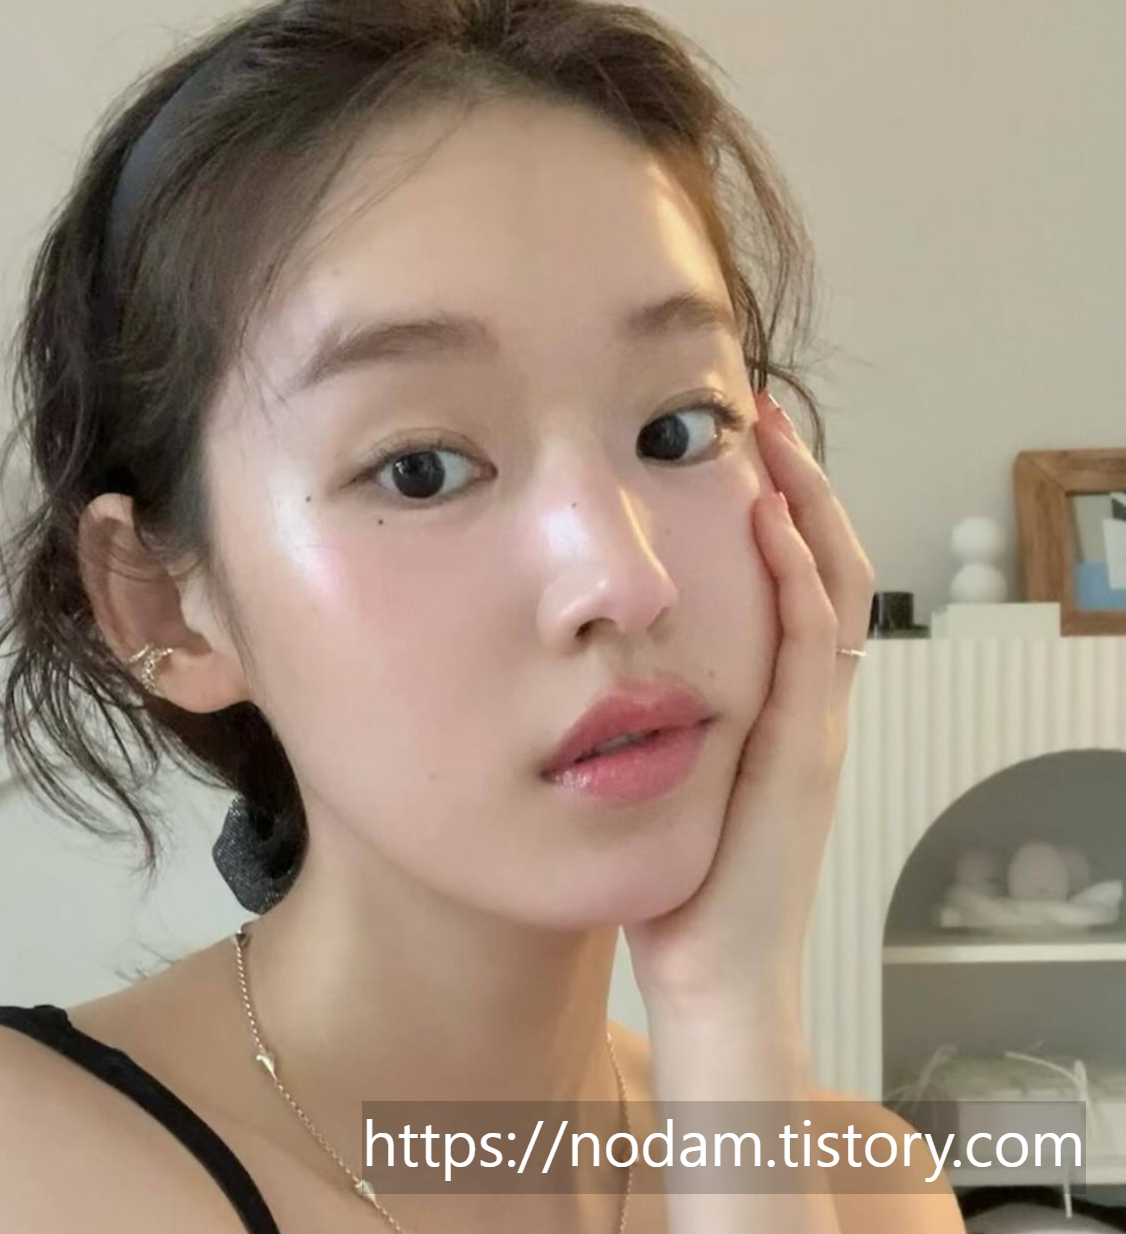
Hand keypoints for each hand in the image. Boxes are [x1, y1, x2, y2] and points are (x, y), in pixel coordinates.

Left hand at [624, 387, 875, 1020]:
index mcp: (775, 702)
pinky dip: (796, 577)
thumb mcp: (668, 775)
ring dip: (806, 507)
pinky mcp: (804, 751)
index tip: (730, 447)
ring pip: (834, 588)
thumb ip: (649, 716)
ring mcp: (814, 722)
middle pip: (827, 566)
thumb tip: (588, 661)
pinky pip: (811, 645)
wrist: (713, 969)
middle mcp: (808, 701)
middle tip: (760, 416)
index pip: (794, 584)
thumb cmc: (683, 878)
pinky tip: (767, 522)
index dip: (778, 512)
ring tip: (772, 438)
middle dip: (800, 486)